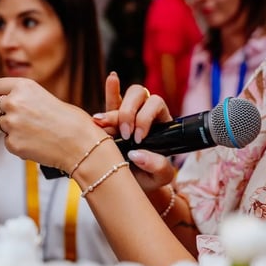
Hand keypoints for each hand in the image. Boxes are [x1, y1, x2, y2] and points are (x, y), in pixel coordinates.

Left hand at [0, 78, 104, 171]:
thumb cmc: (72, 121)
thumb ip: (26, 98)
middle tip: (25, 120)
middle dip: (6, 113)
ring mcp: (11, 124)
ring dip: (13, 130)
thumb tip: (12, 104)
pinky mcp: (12, 143)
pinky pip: (8, 143)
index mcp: (23, 86)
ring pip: (1, 126)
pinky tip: (36, 144)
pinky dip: (19, 145)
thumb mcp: (46, 98)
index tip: (5, 100)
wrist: (81, 144)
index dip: (0, 94)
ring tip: (35, 133)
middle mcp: (14, 102)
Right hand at [94, 73, 175, 191]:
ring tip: (103, 125)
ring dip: (115, 109)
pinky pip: (112, 101)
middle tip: (124, 135)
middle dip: (129, 112)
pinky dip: (112, 90)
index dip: (145, 118)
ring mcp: (129, 117)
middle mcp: (146, 115)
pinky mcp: (113, 121)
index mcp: (162, 125)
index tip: (138, 139)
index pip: (156, 106)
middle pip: (141, 95)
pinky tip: (112, 78)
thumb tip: (138, 154)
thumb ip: (157, 167)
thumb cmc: (149, 181)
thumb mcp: (160, 178)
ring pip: (125, 97)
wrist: (133, 187)